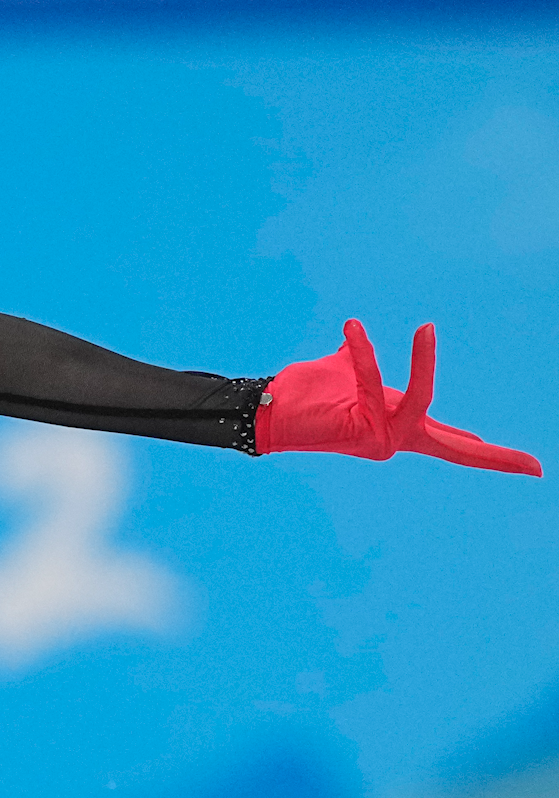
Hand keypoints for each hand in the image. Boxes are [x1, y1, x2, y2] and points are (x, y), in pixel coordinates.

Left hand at [258, 320, 540, 475]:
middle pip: (459, 451)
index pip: (457, 444)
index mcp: (402, 427)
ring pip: (420, 403)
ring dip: (423, 364)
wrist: (267, 407)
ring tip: (427, 329)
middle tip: (537, 468)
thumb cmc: (306, 394)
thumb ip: (354, 360)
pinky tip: (354, 328)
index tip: (536, 469)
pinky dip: (366, 353)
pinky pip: (373, 383)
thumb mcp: (343, 373)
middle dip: (496, 459)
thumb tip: (353, 340)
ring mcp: (380, 440)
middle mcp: (396, 439)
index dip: (494, 456)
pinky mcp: (359, 431)